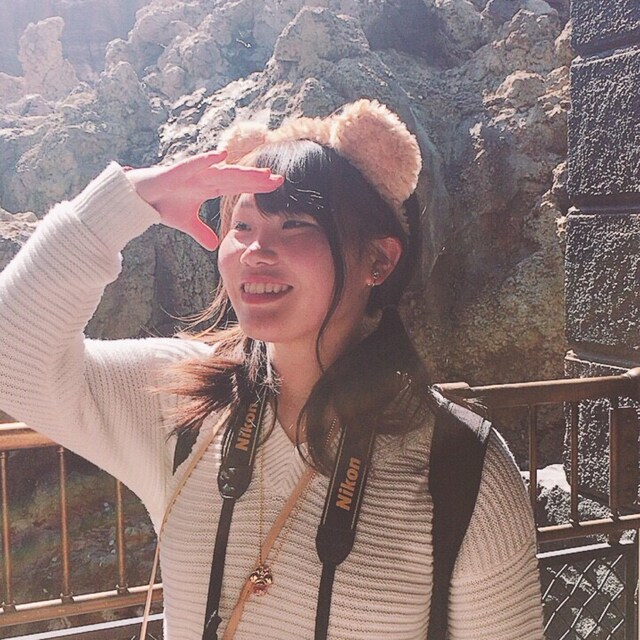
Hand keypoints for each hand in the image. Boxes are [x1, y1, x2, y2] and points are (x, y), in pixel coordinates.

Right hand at [126, 151, 283, 249]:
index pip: (238, 186)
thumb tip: (213, 246)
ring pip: (223, 171)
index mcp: (209, 187)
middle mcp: (205, 177)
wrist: (138, 199)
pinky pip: (195, 164)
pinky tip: (222, 155)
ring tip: (262, 172)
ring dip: (243, 171)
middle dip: (257, 179)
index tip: (276, 187)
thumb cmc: (162, 204)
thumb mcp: (186, 223)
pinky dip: (208, 159)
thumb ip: (201, 232)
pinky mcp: (178, 170)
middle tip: (279, 179)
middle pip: (237, 177)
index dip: (256, 186)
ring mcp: (193, 172)